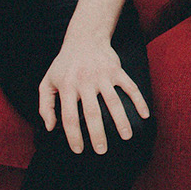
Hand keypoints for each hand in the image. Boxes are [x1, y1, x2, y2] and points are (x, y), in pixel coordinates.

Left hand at [39, 34, 149, 154]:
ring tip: (126, 137)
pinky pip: (130, 87)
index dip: (73, 135)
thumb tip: (50, 128)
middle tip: (102, 151)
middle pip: (92, 113)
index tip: (78, 150)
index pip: (69, 116)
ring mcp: (102, 75)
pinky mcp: (116, 71)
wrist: (84, 38)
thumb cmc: (64, 65)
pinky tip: (145, 115)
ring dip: (121, 121)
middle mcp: (85, 81)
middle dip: (98, 134)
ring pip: (114, 102)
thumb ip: (45, 105)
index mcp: (67, 86)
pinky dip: (139, 101)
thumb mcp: (47, 82)